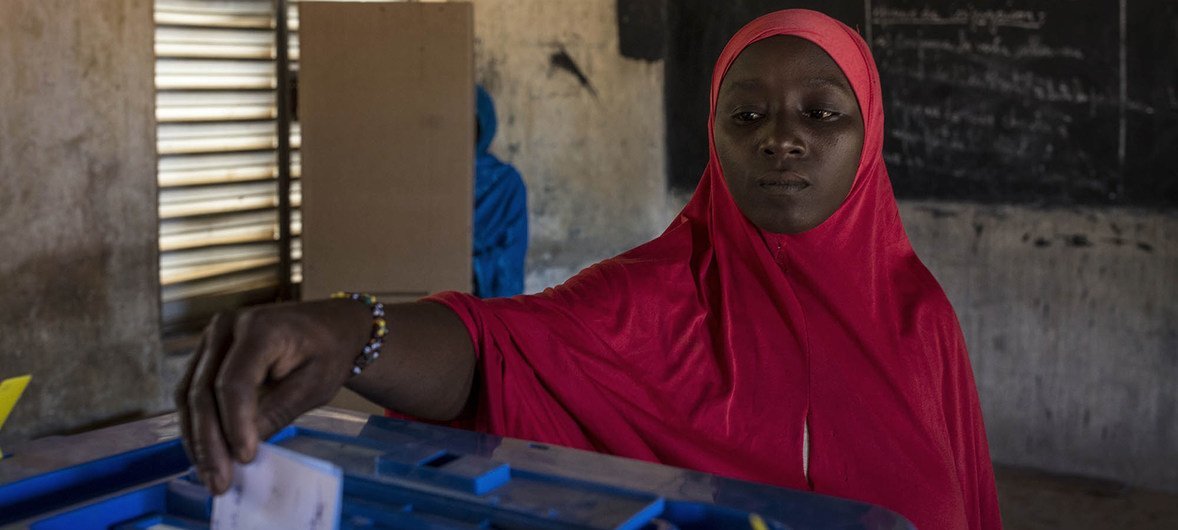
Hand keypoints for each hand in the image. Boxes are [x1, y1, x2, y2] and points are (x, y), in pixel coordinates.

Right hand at [173, 299, 370, 493]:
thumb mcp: (314, 385)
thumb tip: (241, 452)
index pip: (234, 382)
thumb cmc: (327, 352)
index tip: (244, 458)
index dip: (235, 424)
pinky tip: (205, 454)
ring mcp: (211, 339)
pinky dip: (196, 425)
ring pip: (188, 395)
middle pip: (203, 391)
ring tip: (210, 475)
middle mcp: (226, 327)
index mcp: (260, 328)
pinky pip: (191, 393)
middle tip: (218, 482)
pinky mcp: (206, 354)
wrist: (329, 327)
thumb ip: (276, 413)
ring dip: (196, 439)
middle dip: (209, 442)